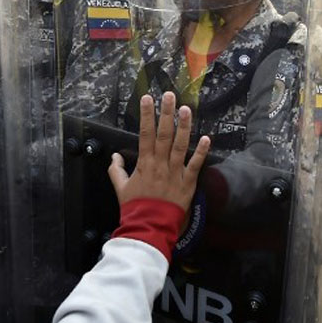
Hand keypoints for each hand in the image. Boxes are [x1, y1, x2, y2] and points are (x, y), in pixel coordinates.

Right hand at [108, 92, 209, 211]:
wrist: (149, 227)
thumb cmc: (135, 208)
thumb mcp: (121, 189)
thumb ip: (116, 171)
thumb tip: (115, 156)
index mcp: (144, 164)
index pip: (145, 134)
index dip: (146, 115)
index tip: (147, 98)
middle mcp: (160, 164)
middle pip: (164, 134)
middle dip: (166, 113)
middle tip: (169, 95)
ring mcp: (175, 173)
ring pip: (180, 146)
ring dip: (184, 127)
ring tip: (186, 109)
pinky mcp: (187, 183)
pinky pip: (195, 165)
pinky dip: (201, 152)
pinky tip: (206, 138)